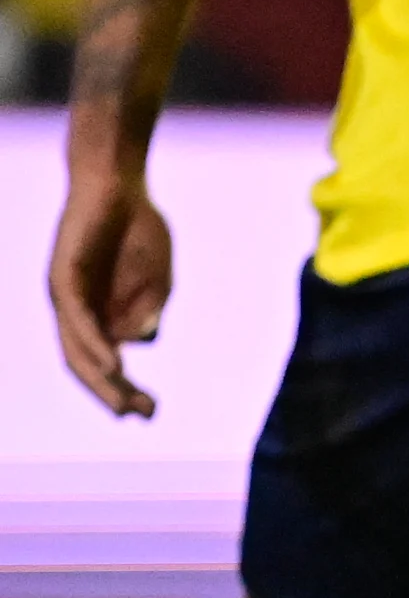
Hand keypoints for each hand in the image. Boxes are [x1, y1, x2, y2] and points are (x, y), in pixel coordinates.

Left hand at [48, 166, 175, 416]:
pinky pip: (76, 320)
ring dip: (101, 379)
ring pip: (77, 349)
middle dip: (113, 393)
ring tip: (122, 404)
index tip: (151, 410)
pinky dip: (95, 344)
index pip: (105, 364)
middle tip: (141, 414)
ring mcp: (65, 296)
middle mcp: (74, 312)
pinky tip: (113, 363)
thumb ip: (147, 312)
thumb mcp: (156, 280)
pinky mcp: (62, 278)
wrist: (117, 183)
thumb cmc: (138, 229)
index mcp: (97, 315)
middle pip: (86, 365)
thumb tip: (139, 342)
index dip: (124, 390)